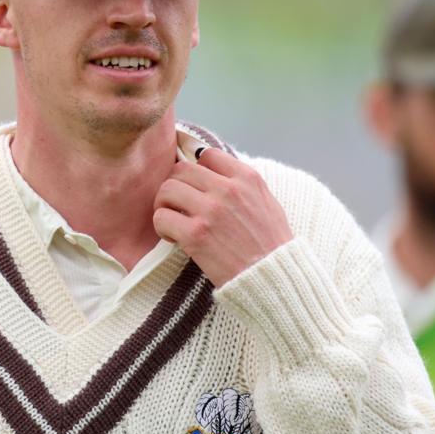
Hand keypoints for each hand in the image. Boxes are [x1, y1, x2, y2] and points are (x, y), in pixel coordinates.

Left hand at [152, 149, 293, 286]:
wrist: (272, 278)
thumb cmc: (272, 245)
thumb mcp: (267, 203)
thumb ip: (243, 185)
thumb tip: (217, 172)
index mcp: (247, 178)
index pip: (207, 155)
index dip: (196, 169)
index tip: (195, 185)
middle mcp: (228, 189)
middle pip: (181, 170)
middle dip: (175, 186)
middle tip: (177, 204)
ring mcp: (210, 211)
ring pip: (167, 190)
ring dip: (164, 205)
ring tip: (173, 220)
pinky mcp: (195, 235)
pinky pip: (161, 217)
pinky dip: (162, 227)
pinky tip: (173, 237)